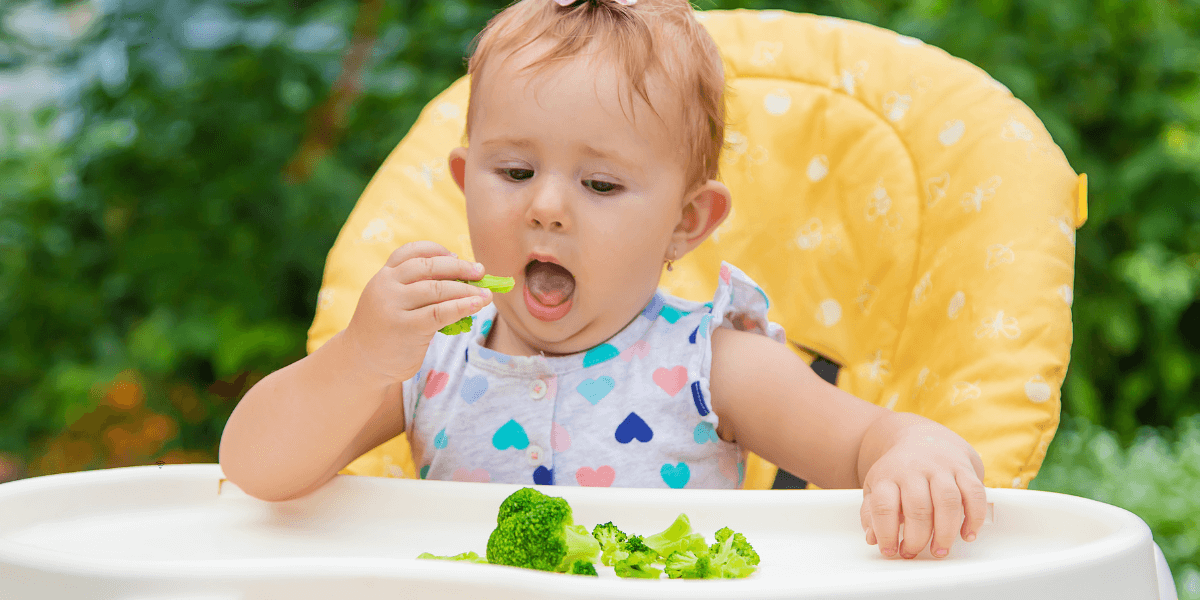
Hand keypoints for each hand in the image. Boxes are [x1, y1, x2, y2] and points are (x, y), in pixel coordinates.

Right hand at [341, 241, 492, 383]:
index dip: (437, 250)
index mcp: (384, 275)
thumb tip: (462, 277)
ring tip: (486, 293)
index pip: (412, 251)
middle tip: (480, 272)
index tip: (456, 256)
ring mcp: (395, 307)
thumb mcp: (391, 300)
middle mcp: (387, 286)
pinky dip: (463, 306)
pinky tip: (477, 305)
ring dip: (467, 289)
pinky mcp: (407, 328)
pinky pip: (441, 312)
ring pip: (439, 289)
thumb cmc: (385, 329)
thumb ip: (414, 287)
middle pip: (429, 267)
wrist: (361, 362)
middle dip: (460, 267)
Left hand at [859, 432, 986, 558]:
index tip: (889, 550)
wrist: (924, 437)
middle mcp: (914, 469)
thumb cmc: (899, 469)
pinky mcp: (964, 469)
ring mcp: (941, 468)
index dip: (886, 533)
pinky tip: (968, 534)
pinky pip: (975, 494)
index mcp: (888, 475)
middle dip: (917, 538)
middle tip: (914, 552)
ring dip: (945, 532)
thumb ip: (872, 512)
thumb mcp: (877, 485)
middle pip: (918, 508)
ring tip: (940, 549)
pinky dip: (974, 518)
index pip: (884, 506)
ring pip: (947, 501)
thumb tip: (872, 538)